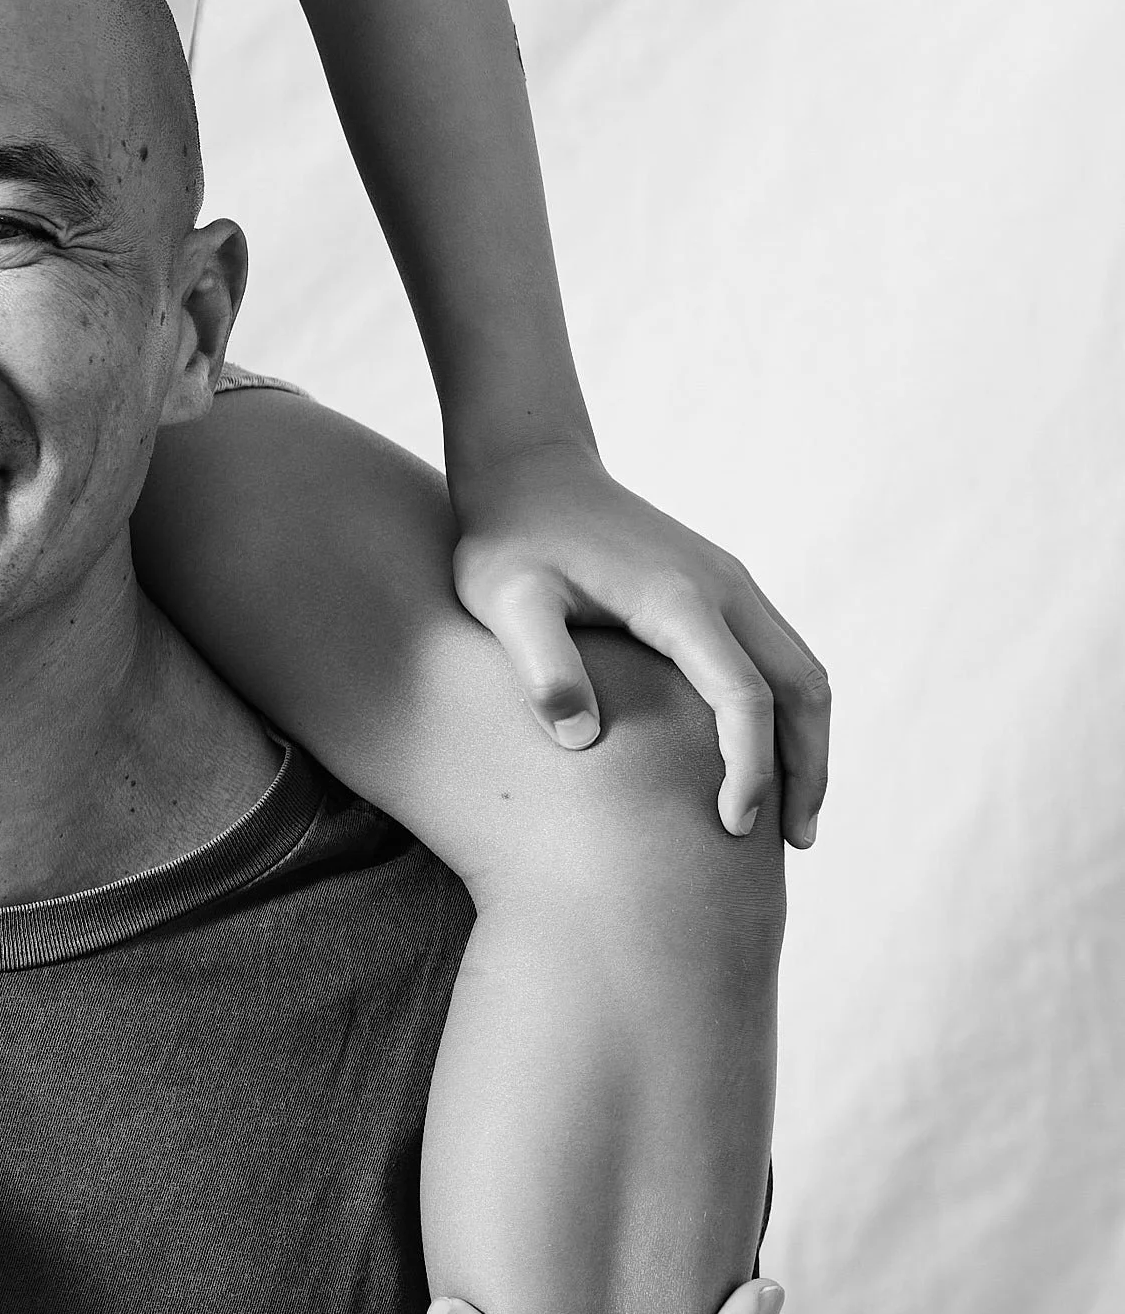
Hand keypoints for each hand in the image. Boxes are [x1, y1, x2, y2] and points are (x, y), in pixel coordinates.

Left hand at [450, 441, 829, 842]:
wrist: (527, 468)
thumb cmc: (508, 538)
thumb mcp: (503, 598)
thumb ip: (540, 663)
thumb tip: (581, 739)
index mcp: (679, 597)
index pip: (744, 697)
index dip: (749, 769)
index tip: (732, 829)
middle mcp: (723, 586)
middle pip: (802, 687)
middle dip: (807, 769)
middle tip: (793, 845)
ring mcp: (729, 581)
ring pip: (802, 670)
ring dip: (810, 744)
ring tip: (792, 820)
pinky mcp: (720, 585)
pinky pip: (779, 655)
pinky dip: (789, 712)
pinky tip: (763, 757)